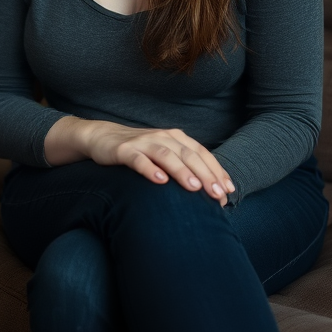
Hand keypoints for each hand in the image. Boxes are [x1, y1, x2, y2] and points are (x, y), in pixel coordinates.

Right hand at [46, 117, 234, 204]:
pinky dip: (150, 169)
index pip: (201, 154)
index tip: (228, 190)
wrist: (103, 137)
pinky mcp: (124, 150)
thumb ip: (185, 166)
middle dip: (205, 175)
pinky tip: (159, 181)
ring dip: (182, 171)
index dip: (216, 171)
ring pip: (166, 155)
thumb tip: (210, 190)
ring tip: (194, 187)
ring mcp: (143, 142)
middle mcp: (163, 137)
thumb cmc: (140, 151)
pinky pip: (138, 159)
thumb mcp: (165, 155)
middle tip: (217, 194)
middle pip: (188, 155)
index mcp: (176, 138)